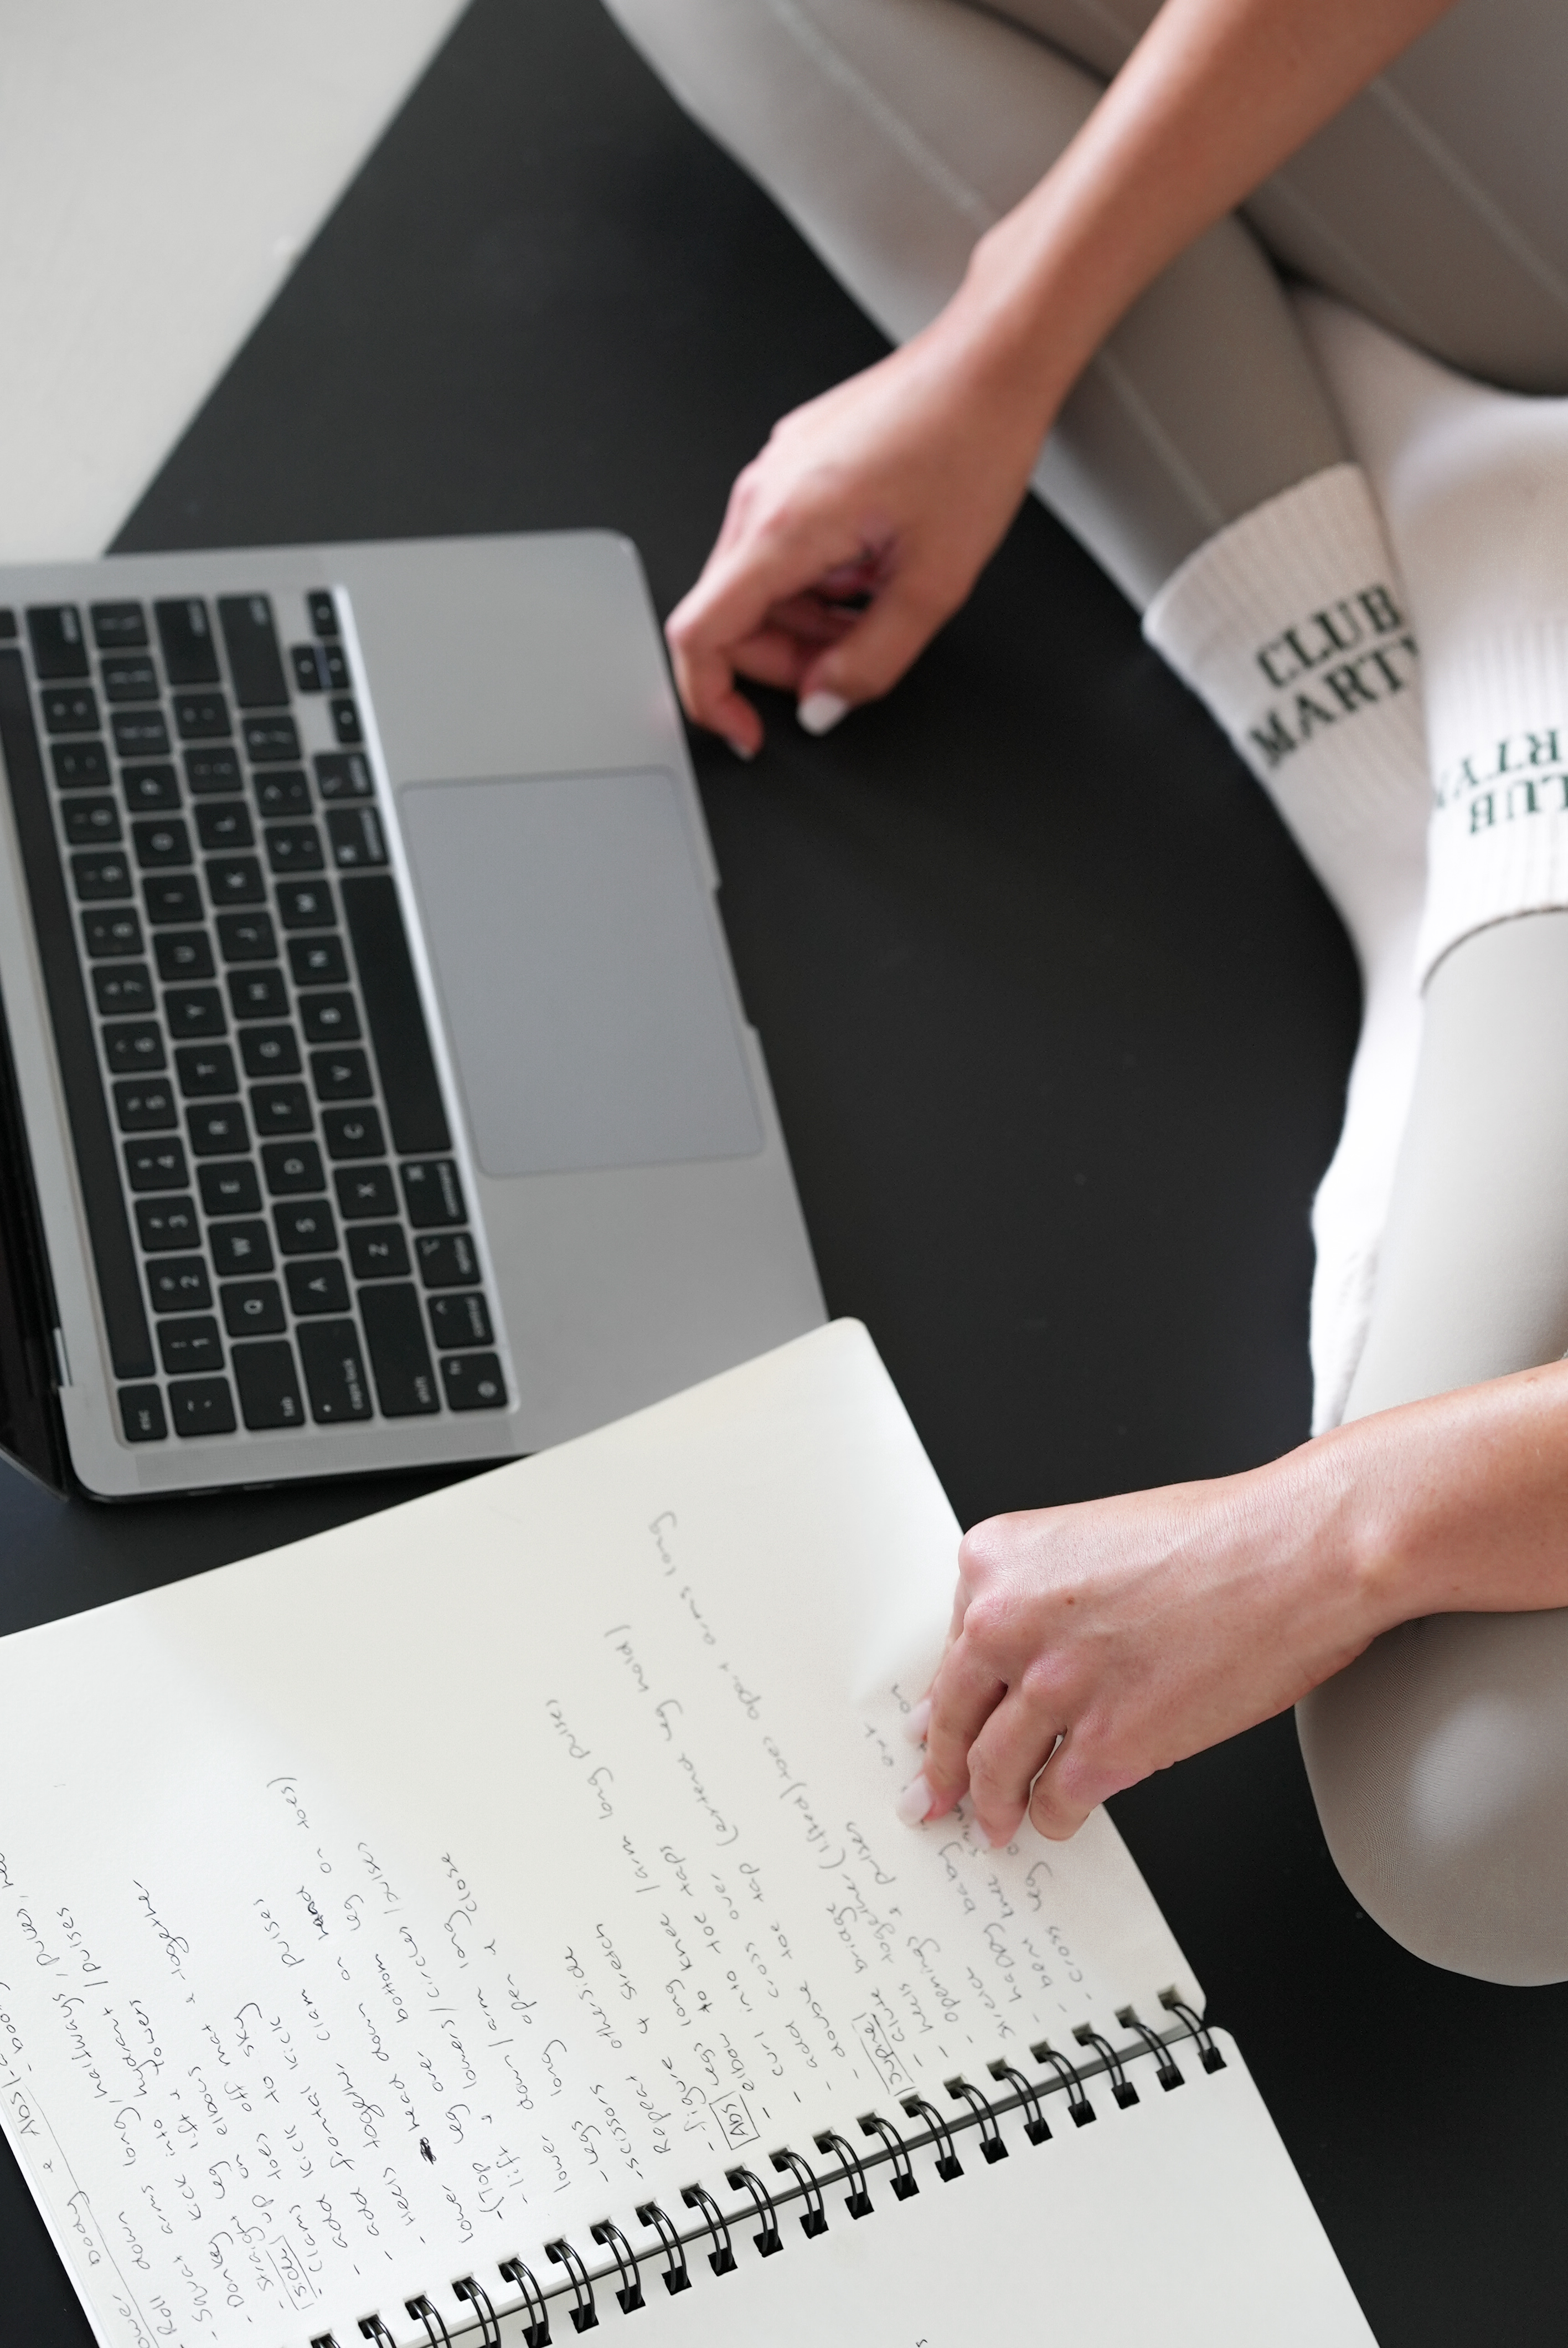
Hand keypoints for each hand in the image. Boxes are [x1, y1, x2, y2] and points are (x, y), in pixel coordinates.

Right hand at [665, 299, 1054, 754]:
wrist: (989, 364)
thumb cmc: (970, 444)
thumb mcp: (933, 584)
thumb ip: (871, 662)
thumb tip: (824, 705)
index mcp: (783, 526)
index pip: (700, 635)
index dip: (713, 700)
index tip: (746, 731)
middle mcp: (761, 495)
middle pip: (731, 617)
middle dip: (787, 659)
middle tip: (851, 664)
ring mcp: (773, 474)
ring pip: (760, 586)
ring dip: (809, 620)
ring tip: (880, 599)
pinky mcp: (792, 465)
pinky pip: (782, 547)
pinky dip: (818, 579)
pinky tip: (873, 564)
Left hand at [903, 1451, 1387, 1844]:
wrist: (1294, 1553)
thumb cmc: (1218, 1538)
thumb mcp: (1093, 1540)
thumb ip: (1044, 1595)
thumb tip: (1018, 1662)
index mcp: (997, 1560)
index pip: (953, 1645)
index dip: (949, 1696)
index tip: (933, 1725)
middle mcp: (1008, 1620)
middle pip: (953, 1714)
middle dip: (940, 1767)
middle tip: (931, 1795)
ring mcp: (1054, 1686)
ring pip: (995, 1768)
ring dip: (991, 1806)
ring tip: (992, 1824)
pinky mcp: (1108, 1743)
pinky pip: (1056, 1800)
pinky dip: (1052, 1818)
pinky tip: (1057, 1820)